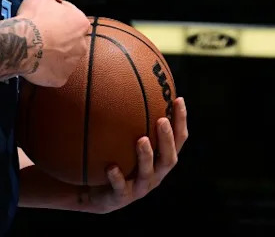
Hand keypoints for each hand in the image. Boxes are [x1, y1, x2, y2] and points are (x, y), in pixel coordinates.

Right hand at [16, 0, 90, 87]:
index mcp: (81, 23)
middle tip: (41, 35)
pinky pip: (55, 74)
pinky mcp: (60, 79)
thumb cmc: (32, 18)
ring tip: (37, 49)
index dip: (58, 17)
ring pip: (64, 58)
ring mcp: (72, 64)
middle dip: (59, 38)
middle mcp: (82, 45)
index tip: (46, 18)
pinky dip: (48, 70)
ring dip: (55, 54)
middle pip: (71, 40)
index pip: (73, 19)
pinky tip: (37, 63)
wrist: (20, 43)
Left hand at [85, 97, 188, 213]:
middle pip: (169, 158)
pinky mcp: (120, 199)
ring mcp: (138, 188)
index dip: (181, 121)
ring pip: (147, 174)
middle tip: (161, 120)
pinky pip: (119, 188)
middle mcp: (154, 174)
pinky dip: (116, 177)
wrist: (93, 191)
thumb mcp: (121, 136)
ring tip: (141, 140)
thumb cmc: (112, 157)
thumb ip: (127, 114)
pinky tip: (110, 166)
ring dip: (146, 156)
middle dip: (167, 139)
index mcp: (159, 158)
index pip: (177, 139)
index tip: (178, 99)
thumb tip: (124, 75)